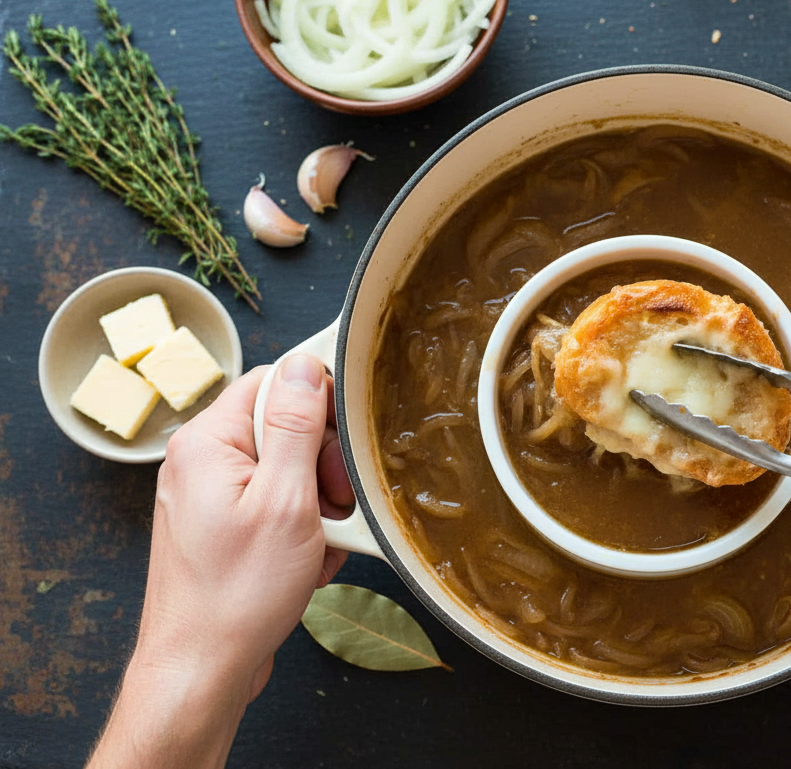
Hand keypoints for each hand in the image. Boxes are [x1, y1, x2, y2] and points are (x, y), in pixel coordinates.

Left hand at [89, 356, 352, 768]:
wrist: (201, 672)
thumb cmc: (238, 595)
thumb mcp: (285, 501)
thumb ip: (296, 426)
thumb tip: (305, 365)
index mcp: (207, 442)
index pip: (274, 383)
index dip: (319, 409)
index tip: (344, 444)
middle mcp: (200, 461)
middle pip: (283, 428)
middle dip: (322, 466)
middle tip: (334, 505)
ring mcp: (208, 496)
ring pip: (286, 472)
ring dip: (317, 504)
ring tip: (319, 543)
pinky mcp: (220, 527)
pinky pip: (274, 506)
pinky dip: (300, 529)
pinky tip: (306, 561)